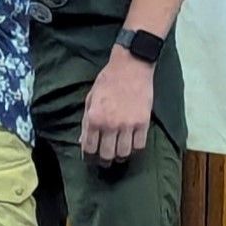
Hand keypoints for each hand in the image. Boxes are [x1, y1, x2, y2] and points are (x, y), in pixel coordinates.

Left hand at [80, 46, 153, 164]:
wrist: (131, 65)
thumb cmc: (108, 80)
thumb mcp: (91, 98)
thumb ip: (86, 121)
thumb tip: (83, 141)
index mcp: (94, 117)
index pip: (89, 148)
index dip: (89, 157)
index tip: (91, 159)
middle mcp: (110, 124)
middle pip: (106, 155)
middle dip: (104, 160)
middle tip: (105, 159)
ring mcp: (128, 124)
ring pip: (123, 154)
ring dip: (120, 156)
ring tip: (119, 152)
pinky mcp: (143, 122)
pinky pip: (139, 146)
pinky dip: (135, 149)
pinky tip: (131, 144)